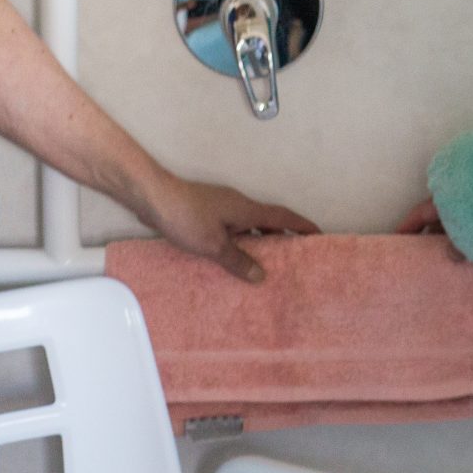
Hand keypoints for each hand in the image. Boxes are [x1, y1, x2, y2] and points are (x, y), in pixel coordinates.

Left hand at [148, 178, 316, 282]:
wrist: (153, 197)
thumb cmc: (186, 217)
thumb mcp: (213, 245)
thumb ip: (237, 260)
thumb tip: (261, 275)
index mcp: (246, 210)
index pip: (283, 216)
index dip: (302, 226)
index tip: (319, 234)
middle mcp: (239, 206)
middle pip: (269, 220)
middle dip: (284, 236)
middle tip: (295, 256)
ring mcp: (222, 207)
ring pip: (249, 225)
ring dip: (259, 240)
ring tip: (266, 263)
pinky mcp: (208, 212)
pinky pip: (233, 228)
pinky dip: (240, 241)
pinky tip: (233, 257)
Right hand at [399, 196, 472, 296]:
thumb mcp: (467, 232)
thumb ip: (456, 246)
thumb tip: (452, 256)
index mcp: (446, 202)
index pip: (419, 215)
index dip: (406, 230)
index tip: (397, 245)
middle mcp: (463, 205)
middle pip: (452, 236)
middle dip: (460, 264)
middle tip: (460, 284)